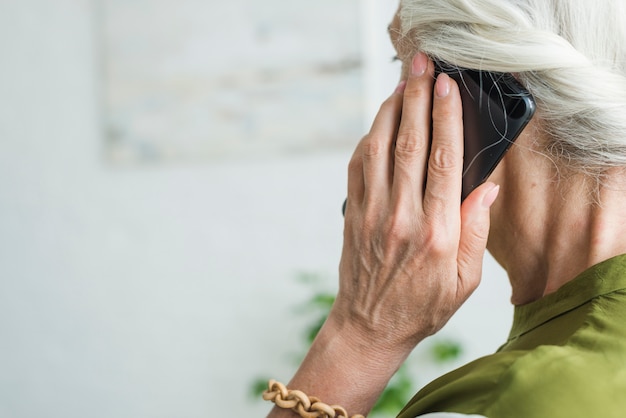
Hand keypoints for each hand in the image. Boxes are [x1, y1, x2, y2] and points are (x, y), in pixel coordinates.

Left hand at [331, 52, 499, 359]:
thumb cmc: (422, 305)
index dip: (445, 117)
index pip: (442, 161)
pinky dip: (367, 140)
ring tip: (401, 83)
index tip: (447, 87)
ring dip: (389, 111)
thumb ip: (476, 232)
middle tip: (421, 66)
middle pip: (409, 144)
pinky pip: (357, 168)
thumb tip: (484, 189)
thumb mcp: (465, 280)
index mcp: (437, 232)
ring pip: (378, 149)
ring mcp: (371, 214)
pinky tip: (378, 124)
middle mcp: (401, 217)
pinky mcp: (351, 215)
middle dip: (416, 98)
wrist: (370, 326)